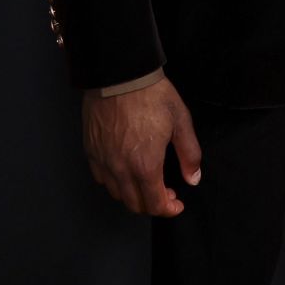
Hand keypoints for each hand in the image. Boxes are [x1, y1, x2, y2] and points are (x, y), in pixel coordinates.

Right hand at [82, 77, 202, 216]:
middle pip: (134, 204)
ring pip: (116, 194)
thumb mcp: (180, 121)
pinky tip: (124, 171)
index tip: (177, 203)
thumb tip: (193, 179)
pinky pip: (101, 178)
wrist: (120, 74)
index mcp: (145, 165)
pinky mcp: (90, 151)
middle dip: (153, 204)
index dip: (168, 209)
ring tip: (145, 182)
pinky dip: (114, 182)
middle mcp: (120, 169)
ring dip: (133, 195)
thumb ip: (189, 154)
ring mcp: (103, 161)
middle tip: (165, 193)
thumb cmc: (152, 95)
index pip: (155, 204)